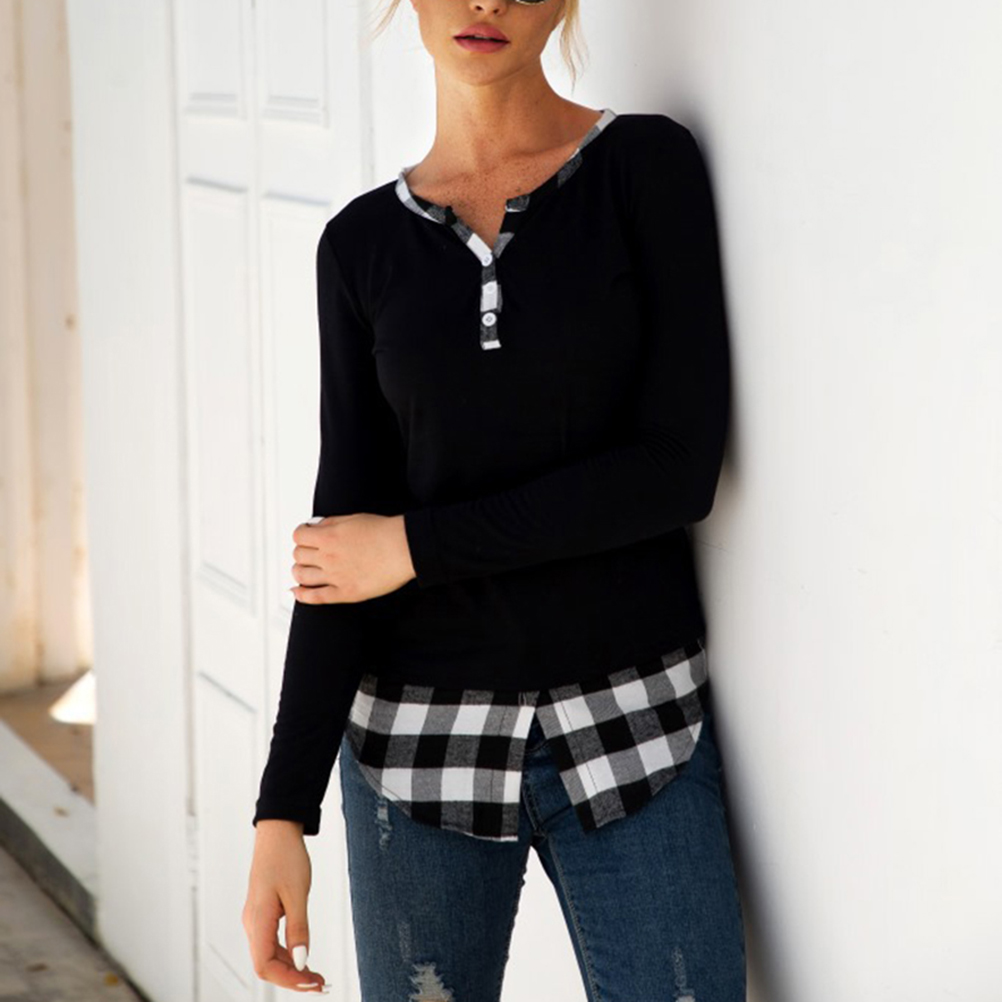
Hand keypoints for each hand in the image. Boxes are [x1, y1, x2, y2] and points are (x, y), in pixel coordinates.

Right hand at [242, 820, 328, 993]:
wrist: (278, 832)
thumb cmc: (286, 857)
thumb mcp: (297, 893)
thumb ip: (299, 929)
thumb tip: (300, 961)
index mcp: (257, 919)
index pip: (265, 966)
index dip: (288, 980)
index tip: (312, 983)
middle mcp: (253, 923)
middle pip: (266, 966)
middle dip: (292, 979)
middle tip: (320, 985)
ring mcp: (256, 918)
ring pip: (269, 956)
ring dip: (291, 969)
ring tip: (316, 976)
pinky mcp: (263, 913)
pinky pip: (272, 943)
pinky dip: (288, 954)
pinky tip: (303, 957)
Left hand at [290, 513, 415, 603]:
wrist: (404, 549)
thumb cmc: (384, 532)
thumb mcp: (353, 519)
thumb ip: (331, 523)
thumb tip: (316, 527)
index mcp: (329, 537)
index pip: (299, 536)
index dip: (301, 534)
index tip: (305, 534)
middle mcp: (328, 557)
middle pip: (298, 555)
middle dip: (301, 551)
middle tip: (308, 551)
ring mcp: (335, 577)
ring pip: (301, 576)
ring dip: (299, 571)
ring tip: (304, 569)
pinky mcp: (345, 593)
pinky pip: (316, 597)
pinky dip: (302, 595)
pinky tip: (298, 591)